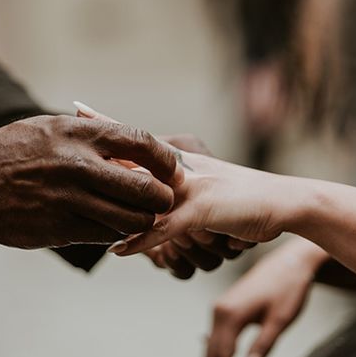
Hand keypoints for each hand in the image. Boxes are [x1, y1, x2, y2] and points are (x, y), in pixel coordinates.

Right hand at [0, 115, 181, 248]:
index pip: (142, 144)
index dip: (165, 161)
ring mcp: (70, 200)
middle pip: (145, 189)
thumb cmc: (13, 151)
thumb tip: (132, 150)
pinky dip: (114, 233)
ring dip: (141, 221)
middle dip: (162, 198)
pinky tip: (108, 226)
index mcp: (80, 135)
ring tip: (137, 216)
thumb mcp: (51, 127)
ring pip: (130, 220)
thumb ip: (92, 136)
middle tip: (162, 201)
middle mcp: (79, 167)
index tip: (171, 171)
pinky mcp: (60, 229)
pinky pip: (105, 236)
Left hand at [72, 107, 255, 276]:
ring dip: (109, 196)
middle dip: (100, 139)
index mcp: (180, 163)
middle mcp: (181, 169)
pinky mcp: (203, 211)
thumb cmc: (246, 200)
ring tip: (76, 196)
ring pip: (141, 191)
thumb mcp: (206, 195)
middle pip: (131, 153)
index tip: (78, 106)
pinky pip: (165, 227)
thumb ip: (177, 198)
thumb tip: (152, 208)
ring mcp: (190, 188)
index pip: (137, 140)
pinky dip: (142, 240)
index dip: (107, 123)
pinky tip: (118, 249)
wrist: (285, 202)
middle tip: (70, 118)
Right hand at [206, 239, 324, 356]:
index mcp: (229, 314)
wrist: (289, 262)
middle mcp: (218, 311)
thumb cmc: (289, 289)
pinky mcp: (225, 308)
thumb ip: (264, 345)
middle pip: (210, 355)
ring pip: (211, 347)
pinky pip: (216, 338)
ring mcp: (220, 308)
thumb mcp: (281, 320)